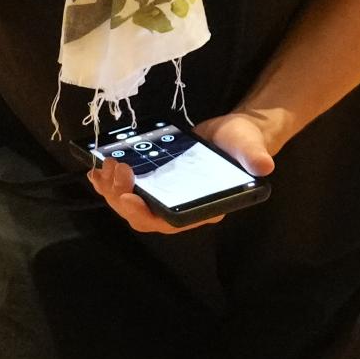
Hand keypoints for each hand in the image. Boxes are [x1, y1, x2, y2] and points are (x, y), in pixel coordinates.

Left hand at [86, 114, 272, 237]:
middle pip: (142, 217)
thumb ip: (254, 157)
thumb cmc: (244, 143)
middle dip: (121, 198)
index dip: (145, 215)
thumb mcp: (250, 147)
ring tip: (104, 167)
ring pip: (130, 205)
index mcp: (202, 210)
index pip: (169, 223)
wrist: (233, 135)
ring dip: (111, 189)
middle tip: (114, 171)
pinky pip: (126, 190)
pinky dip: (108, 183)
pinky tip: (95, 171)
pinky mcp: (154, 184)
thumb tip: (264, 166)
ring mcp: (165, 197)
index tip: (127, 197)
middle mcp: (180, 209)